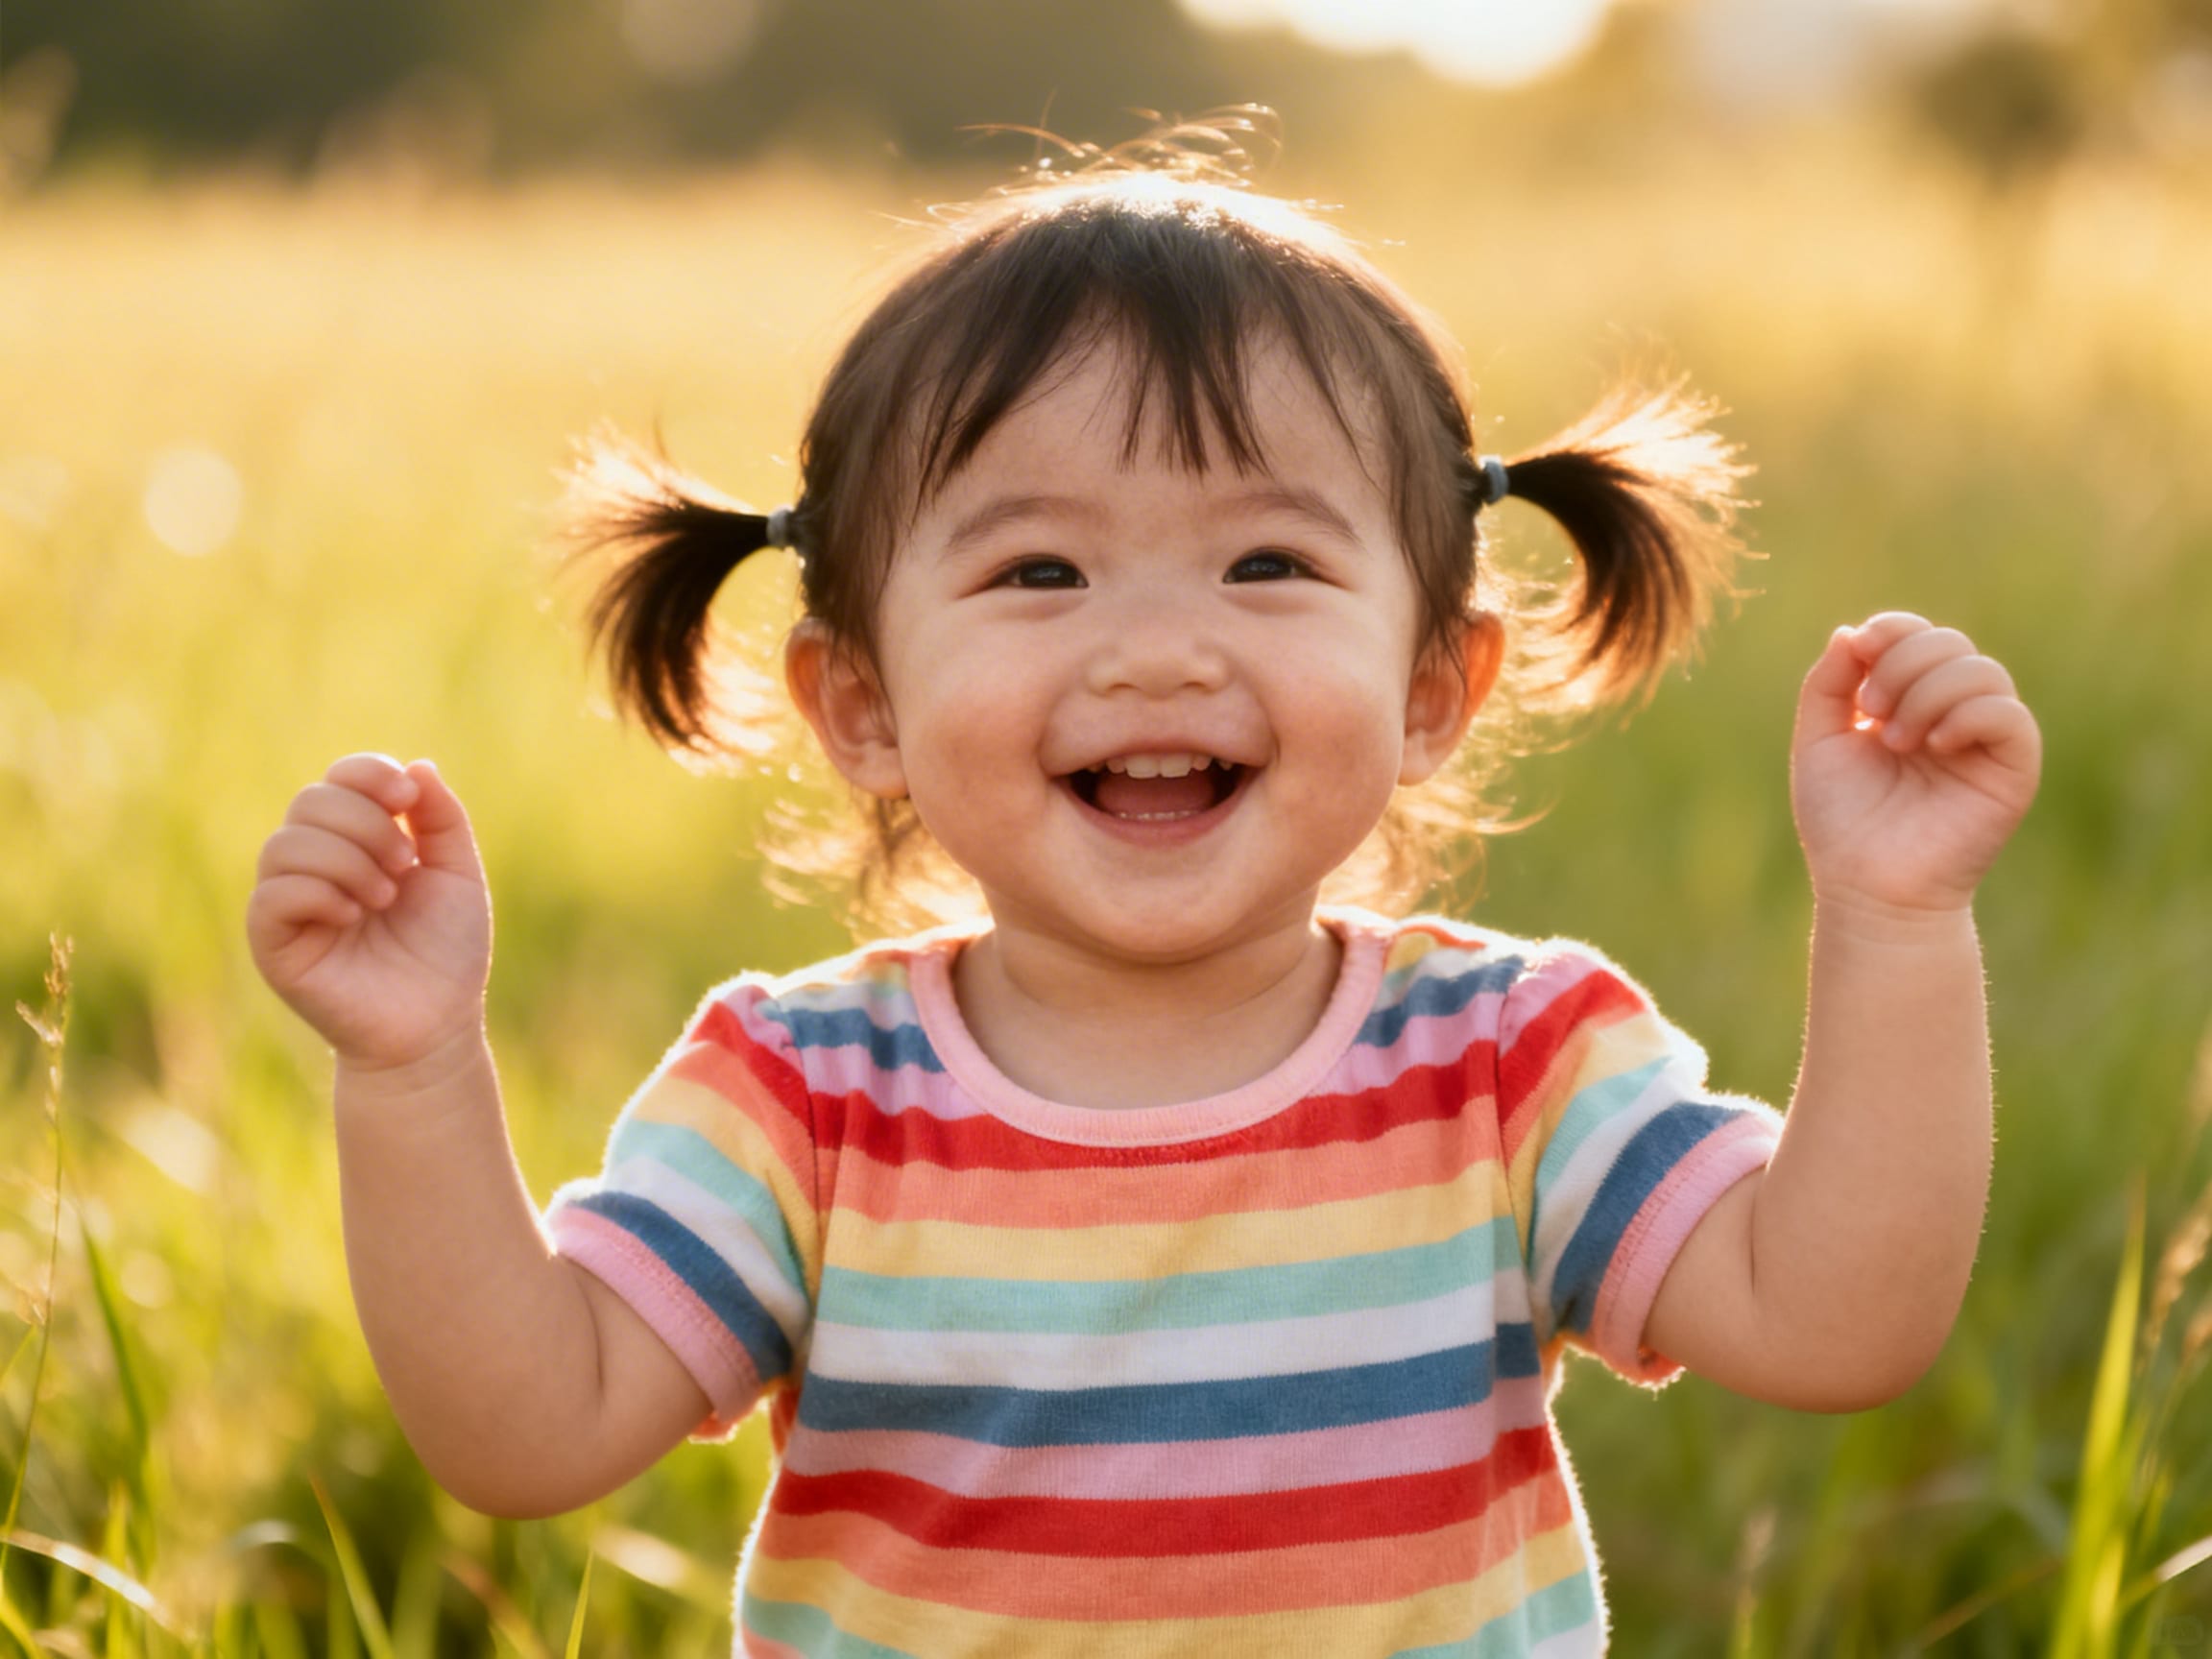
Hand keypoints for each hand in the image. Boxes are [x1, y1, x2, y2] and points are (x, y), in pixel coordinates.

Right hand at [246, 754, 492, 1071]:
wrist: (435, 1024)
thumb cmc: (446, 952)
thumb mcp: (457, 874)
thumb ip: (441, 819)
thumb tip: (418, 766)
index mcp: (357, 840)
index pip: (340, 779)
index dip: (368, 774)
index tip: (408, 799)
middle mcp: (315, 863)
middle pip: (311, 801)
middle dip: (366, 822)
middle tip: (404, 865)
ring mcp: (289, 902)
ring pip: (286, 843)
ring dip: (346, 859)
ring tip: (384, 895)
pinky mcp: (272, 942)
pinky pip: (273, 894)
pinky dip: (319, 892)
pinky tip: (354, 915)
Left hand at [1792, 613, 2040, 920]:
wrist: (1866, 889)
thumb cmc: (1842, 823)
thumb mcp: (1820, 742)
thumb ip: (1829, 684)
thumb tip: (1852, 631)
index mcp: (1909, 702)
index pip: (1918, 636)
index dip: (1893, 629)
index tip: (1860, 651)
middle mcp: (1953, 714)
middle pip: (1950, 643)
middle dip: (1903, 662)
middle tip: (1870, 712)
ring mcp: (1985, 741)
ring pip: (1982, 670)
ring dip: (1928, 692)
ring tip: (1896, 740)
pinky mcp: (2014, 770)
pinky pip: (2010, 715)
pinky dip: (1968, 714)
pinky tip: (1935, 744)